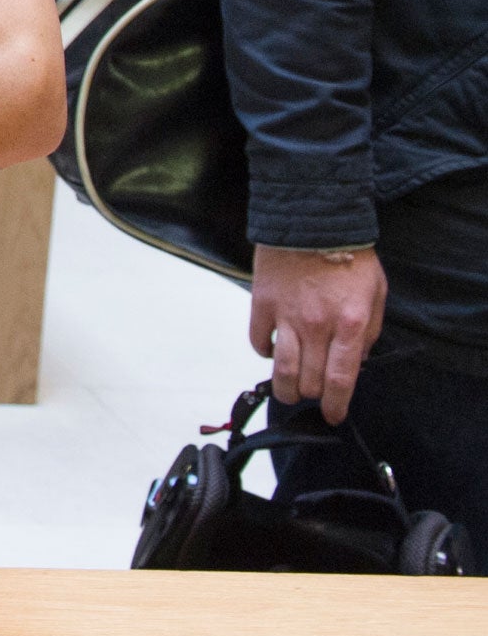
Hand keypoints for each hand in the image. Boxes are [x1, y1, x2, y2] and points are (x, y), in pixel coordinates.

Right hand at [251, 244, 386, 422]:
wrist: (314, 220)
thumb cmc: (351, 257)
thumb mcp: (377, 295)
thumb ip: (369, 333)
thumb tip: (354, 362)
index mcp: (350, 325)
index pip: (340, 381)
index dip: (336, 406)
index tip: (334, 415)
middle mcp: (316, 326)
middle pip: (308, 381)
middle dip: (312, 395)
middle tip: (314, 393)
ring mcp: (286, 316)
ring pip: (280, 370)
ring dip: (285, 387)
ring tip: (288, 390)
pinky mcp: (261, 303)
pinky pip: (258, 341)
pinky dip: (265, 352)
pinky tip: (274, 350)